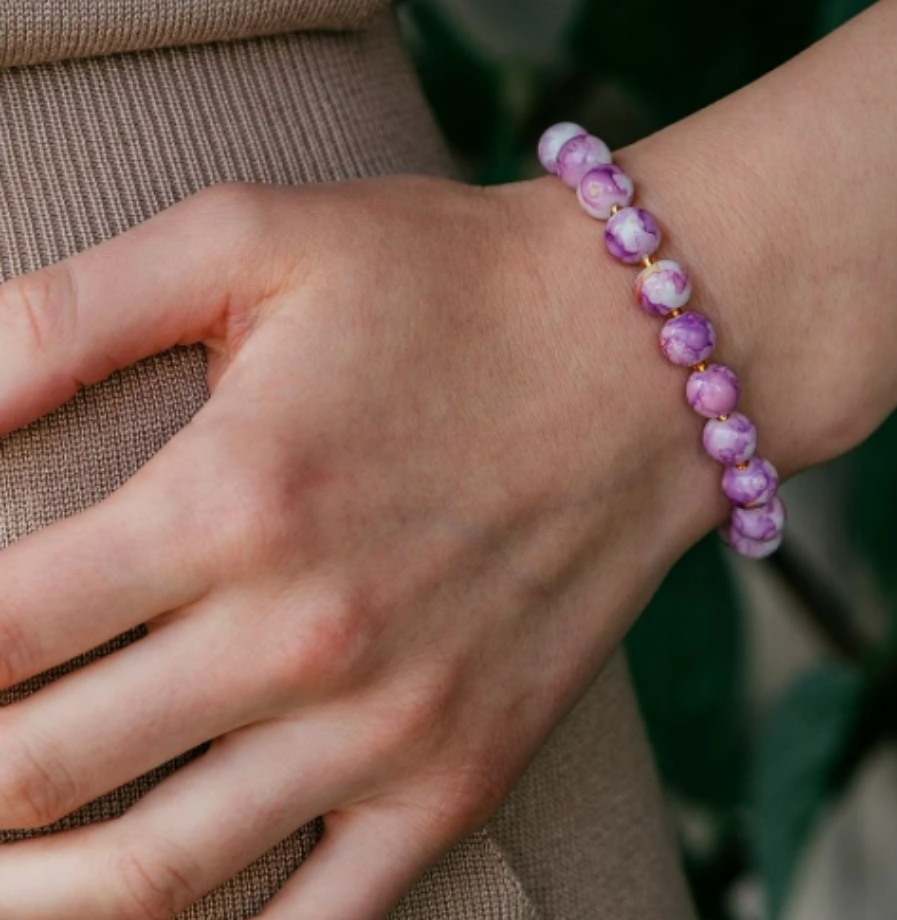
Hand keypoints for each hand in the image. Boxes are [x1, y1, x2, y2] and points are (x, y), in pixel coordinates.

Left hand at [0, 174, 735, 917]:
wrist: (642, 354)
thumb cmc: (449, 285)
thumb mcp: (252, 239)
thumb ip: (63, 314)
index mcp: (230, 501)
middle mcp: (305, 637)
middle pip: (40, 772)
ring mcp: (393, 725)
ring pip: (153, 874)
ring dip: (35, 890)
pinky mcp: (465, 768)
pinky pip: (323, 918)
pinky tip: (161, 915)